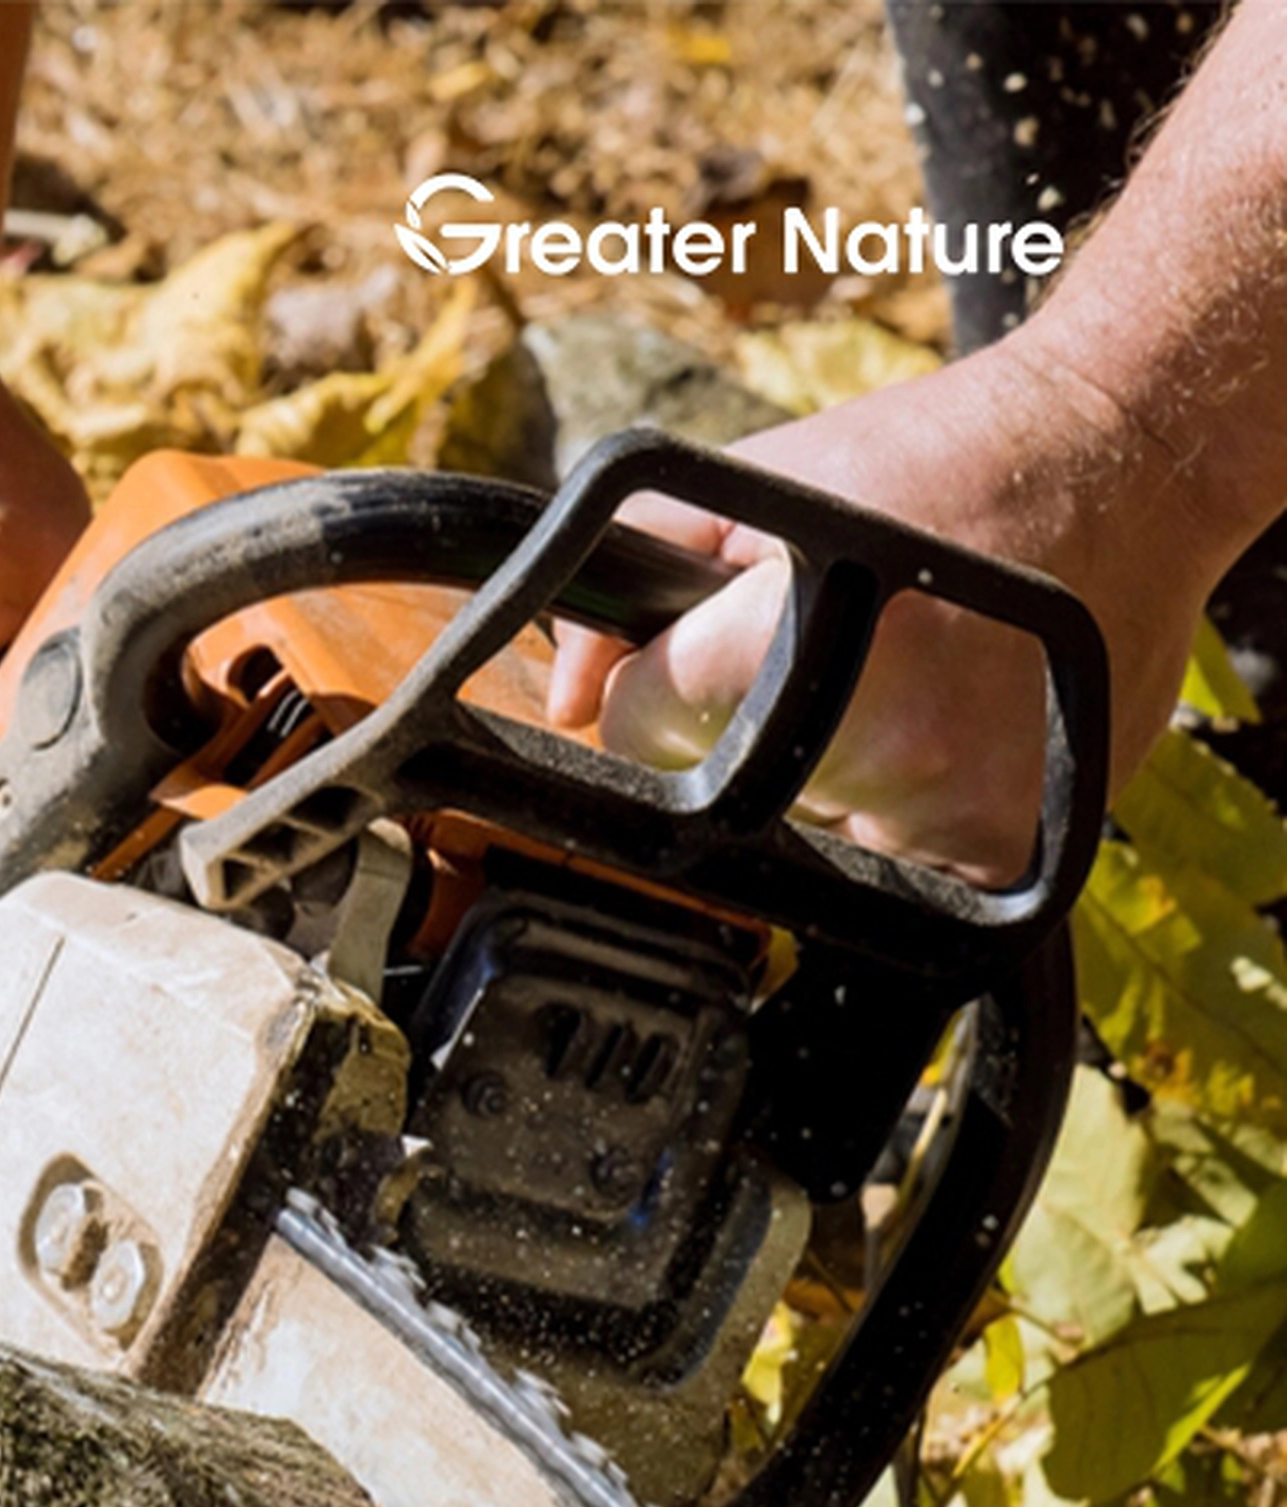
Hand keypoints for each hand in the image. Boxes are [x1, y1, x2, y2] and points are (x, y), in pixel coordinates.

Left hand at [544, 344, 1200, 887]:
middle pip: (723, 792)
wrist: (1129, 460)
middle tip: (835, 646)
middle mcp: (884, 748)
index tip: (710, 642)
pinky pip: (899, 860)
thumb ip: (630, 573)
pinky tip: (952, 720)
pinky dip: (904, 805)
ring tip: (908, 673)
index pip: (639, 725)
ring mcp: (956, 812)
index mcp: (802, 650)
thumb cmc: (941, 458)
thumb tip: (564, 698)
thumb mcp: (759, 483)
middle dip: (746, 725)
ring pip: (812, 835)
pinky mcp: (1014, 850)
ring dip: (832, 769)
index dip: (659, 675)